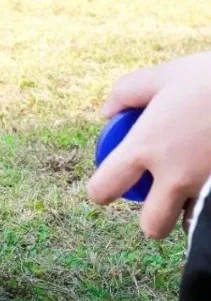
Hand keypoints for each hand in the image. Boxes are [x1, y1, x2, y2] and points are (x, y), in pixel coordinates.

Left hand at [87, 51, 210, 238]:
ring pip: (188, 223)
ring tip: (189, 180)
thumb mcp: (163, 75)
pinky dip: (208, 202)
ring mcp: (207, 188)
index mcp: (145, 146)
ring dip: (184, 211)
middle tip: (156, 193)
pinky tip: (208, 175)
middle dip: (151, 217)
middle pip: (151, 225)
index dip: (100, 190)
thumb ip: (127, 92)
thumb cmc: (210, 78)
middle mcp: (175, 176)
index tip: (108, 184)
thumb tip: (107, 111)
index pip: (105, 188)